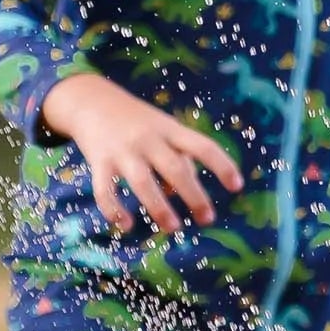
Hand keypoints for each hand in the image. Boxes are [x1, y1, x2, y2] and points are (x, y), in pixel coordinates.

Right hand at [41, 71, 243, 234]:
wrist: (92, 102)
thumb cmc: (140, 122)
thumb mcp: (166, 130)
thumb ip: (179, 157)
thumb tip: (181, 193)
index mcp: (171, 130)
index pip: (203, 147)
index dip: (222, 166)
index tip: (237, 187)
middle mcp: (149, 139)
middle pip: (175, 168)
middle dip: (194, 196)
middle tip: (208, 219)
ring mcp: (123, 151)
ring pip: (143, 183)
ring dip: (159, 208)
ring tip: (174, 228)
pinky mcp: (99, 162)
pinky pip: (105, 190)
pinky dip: (114, 210)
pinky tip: (127, 226)